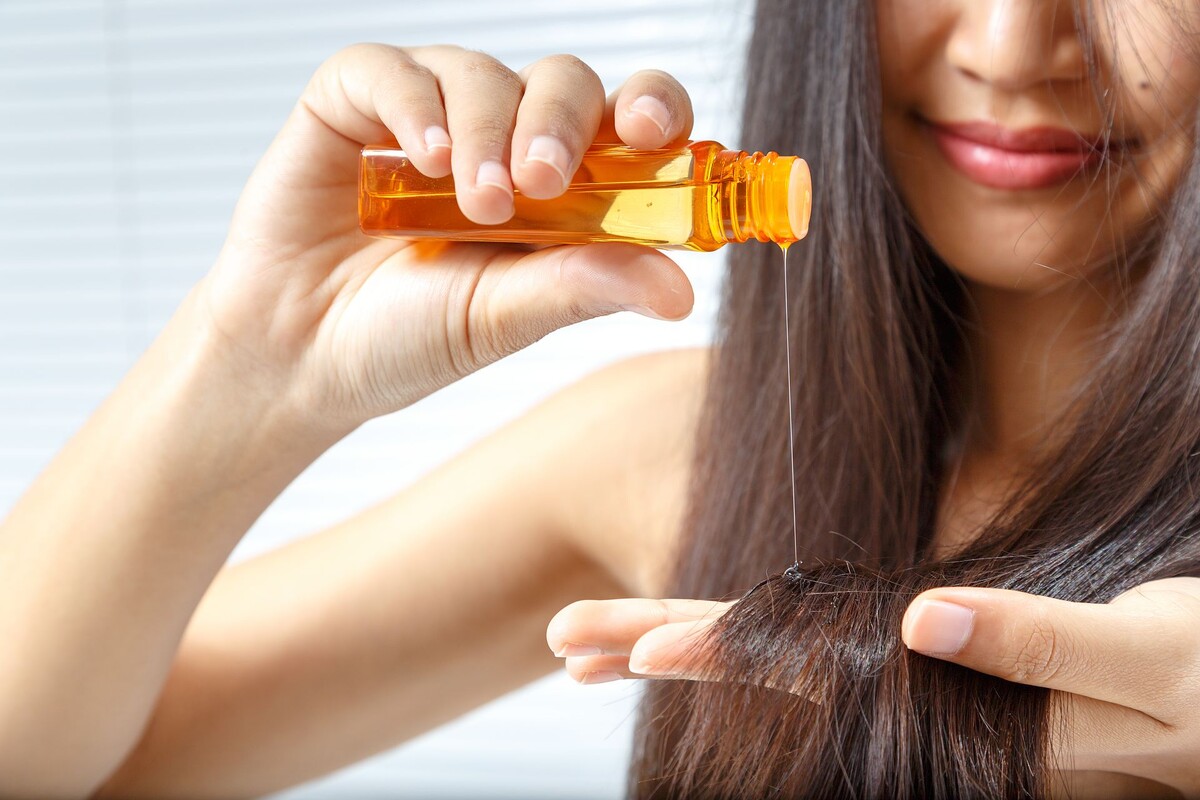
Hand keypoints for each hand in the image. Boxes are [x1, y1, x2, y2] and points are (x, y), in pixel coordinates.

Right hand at [196, 44, 696, 429]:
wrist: (299, 358)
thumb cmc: (407, 339)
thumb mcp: (505, 319)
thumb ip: (583, 288)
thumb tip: (680, 292)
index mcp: (559, 190)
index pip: (627, 123)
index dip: (651, 111)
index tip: (650, 134)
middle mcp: (502, 141)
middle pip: (563, 83)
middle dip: (561, 121)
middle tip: (542, 183)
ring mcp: (430, 116)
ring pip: (482, 73)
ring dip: (485, 131)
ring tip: (474, 204)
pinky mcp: (354, 105)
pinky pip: (391, 70)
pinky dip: (414, 104)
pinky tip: (423, 154)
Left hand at [548, 580, 1199, 795]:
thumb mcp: (1145, 659)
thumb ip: (1041, 644)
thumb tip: (921, 623)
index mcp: (954, 705)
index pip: (805, 677)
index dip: (714, 653)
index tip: (628, 645)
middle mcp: (916, 701)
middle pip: (765, 671)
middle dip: (663, 649)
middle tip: (566, 640)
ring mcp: (920, 686)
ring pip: (785, 666)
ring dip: (694, 649)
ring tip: (605, 648)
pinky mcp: (940, 665)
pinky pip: (831, 655)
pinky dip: (761, 644)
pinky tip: (717, 638)